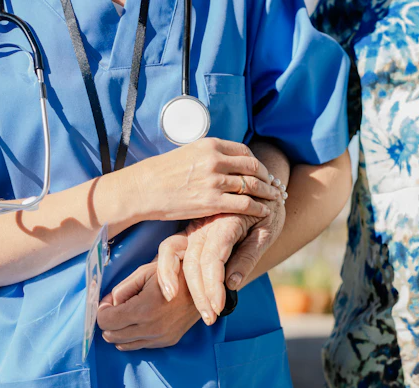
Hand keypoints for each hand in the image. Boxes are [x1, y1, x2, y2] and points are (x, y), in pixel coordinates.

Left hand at [98, 262, 199, 350]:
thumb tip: (109, 304)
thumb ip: (121, 290)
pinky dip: (133, 336)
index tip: (108, 302)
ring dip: (119, 331)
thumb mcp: (143, 273)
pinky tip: (140, 321)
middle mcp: (151, 328)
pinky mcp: (168, 341)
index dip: (102, 311)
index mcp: (143, 309)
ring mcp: (160, 338)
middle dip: (108, 321)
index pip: (105, 321)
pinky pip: (140, 345)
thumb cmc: (172, 273)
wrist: (204, 285)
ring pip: (124, 344)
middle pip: (111, 335)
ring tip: (128, 314)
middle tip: (116, 307)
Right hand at [123, 138, 281, 221]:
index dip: (257, 163)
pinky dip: (258, 208)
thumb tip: (226, 159)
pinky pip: (245, 204)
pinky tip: (263, 212)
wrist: (144, 188)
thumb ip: (209, 154)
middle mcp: (215, 160)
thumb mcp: (189, 153)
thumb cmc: (163, 173)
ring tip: (274, 199)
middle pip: (253, 167)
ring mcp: (215, 181)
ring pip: (252, 185)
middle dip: (267, 177)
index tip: (262, 171)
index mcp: (210, 145)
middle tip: (274, 186)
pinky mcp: (212, 201)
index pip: (244, 151)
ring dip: (267, 193)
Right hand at [156, 197, 285, 324]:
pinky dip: (170, 272)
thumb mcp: (267, 231)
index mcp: (225, 222)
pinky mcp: (189, 232)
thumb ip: (248, 256)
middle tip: (210, 318)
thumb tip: (232, 284)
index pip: (212, 259)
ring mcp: (193, 228)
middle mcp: (204, 224)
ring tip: (200, 310)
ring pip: (179, 258)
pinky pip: (173, 252)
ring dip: (184, 287)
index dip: (213, 285)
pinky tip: (174, 292)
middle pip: (192, 263)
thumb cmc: (268, 211)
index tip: (219, 307)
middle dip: (200, 293)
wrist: (260, 187)